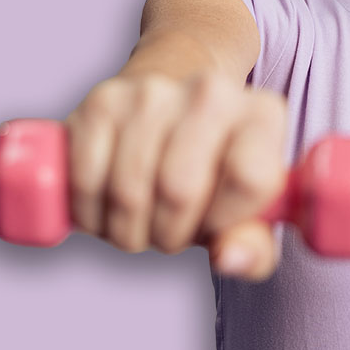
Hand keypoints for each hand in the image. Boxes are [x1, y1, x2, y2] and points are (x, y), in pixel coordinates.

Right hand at [63, 71, 288, 280]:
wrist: (169, 114)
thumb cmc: (212, 175)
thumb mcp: (246, 214)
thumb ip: (252, 246)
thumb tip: (229, 257)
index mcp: (262, 114)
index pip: (251, 179)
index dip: (225, 219)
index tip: (214, 221)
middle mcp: (212, 91)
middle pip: (180, 190)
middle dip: (168, 234)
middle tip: (169, 231)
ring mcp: (153, 92)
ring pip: (129, 192)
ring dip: (126, 230)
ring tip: (140, 221)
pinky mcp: (103, 100)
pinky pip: (87, 181)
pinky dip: (90, 215)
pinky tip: (107, 209)